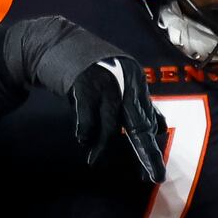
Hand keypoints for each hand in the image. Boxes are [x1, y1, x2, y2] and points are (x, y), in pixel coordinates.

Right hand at [0, 17, 165, 183]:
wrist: (55, 41)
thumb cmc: (89, 70)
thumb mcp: (120, 84)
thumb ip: (139, 105)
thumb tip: (161, 128)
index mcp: (137, 81)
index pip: (148, 121)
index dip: (150, 149)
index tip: (154, 173)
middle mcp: (126, 80)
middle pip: (139, 123)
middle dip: (146, 153)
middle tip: (153, 176)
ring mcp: (105, 81)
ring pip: (111, 122)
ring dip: (103, 146)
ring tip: (94, 161)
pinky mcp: (83, 82)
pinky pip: (88, 114)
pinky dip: (85, 130)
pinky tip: (82, 139)